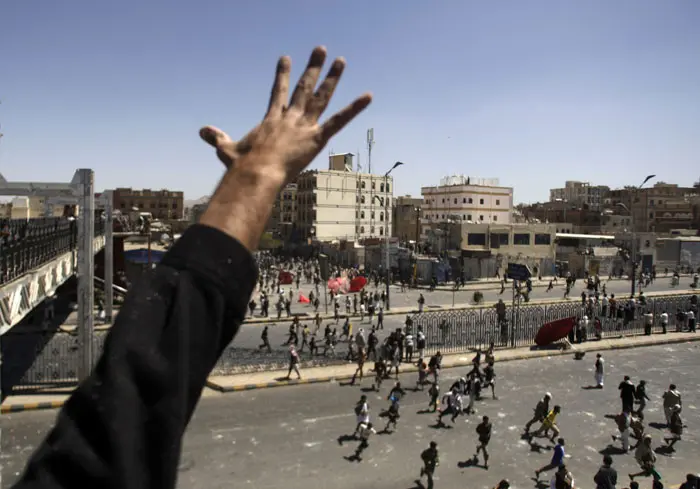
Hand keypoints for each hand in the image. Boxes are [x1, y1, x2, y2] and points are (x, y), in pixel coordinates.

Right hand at [200, 46, 371, 183]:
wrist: (255, 175)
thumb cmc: (242, 167)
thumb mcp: (227, 150)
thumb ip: (218, 140)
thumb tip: (203, 131)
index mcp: (271, 120)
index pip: (277, 92)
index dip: (282, 75)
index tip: (286, 57)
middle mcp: (289, 118)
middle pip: (303, 87)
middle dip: (312, 68)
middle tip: (321, 49)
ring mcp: (303, 126)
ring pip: (321, 97)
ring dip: (332, 78)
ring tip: (341, 61)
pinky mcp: (316, 138)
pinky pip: (339, 121)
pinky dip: (354, 108)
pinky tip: (367, 96)